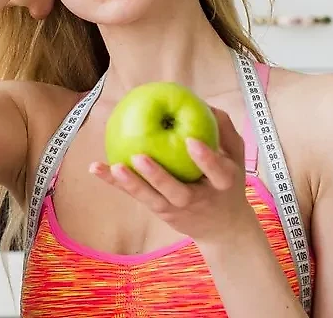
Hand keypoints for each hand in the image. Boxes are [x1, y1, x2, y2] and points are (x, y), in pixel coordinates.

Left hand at [89, 108, 255, 243]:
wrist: (223, 229)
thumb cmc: (228, 183)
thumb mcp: (236, 157)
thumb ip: (224, 130)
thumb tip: (204, 103)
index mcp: (222, 184)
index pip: (216, 172)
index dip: (205, 159)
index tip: (191, 141)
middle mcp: (197, 200)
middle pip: (176, 191)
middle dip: (158, 177)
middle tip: (139, 158)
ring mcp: (176, 209)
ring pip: (151, 198)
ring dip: (131, 184)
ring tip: (114, 168)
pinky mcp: (158, 210)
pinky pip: (136, 196)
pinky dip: (115, 183)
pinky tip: (96, 168)